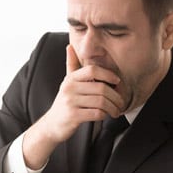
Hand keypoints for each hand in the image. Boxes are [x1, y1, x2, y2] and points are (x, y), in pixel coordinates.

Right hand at [21, 45, 124, 168]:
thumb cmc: (64, 103)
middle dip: (115, 97)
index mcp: (71, 79)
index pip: (92, 70)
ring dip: (113, 108)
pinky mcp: (73, 116)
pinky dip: (105, 115)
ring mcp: (70, 102)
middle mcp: (69, 88)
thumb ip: (71, 66)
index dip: (108, 74)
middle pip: (101, 88)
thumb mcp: (67, 83)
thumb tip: (70, 47)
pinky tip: (105, 116)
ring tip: (116, 111)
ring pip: (101, 102)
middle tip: (120, 103)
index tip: (117, 81)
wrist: (51, 125)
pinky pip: (96, 113)